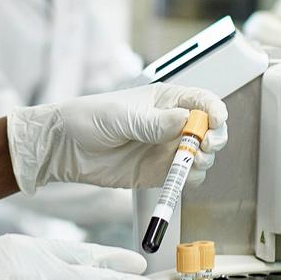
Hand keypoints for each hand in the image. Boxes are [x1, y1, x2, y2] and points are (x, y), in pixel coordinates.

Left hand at [6, 84, 228, 195]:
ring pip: (202, 154)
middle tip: (203, 145)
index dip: (214, 110)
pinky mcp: (159, 171)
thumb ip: (154, 122)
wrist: (65, 148)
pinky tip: (180, 177)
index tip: (215, 121)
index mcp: (165, 100)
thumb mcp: (121, 117)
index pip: (202, 101)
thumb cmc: (88, 119)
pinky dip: (190, 179)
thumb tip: (186, 121)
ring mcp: (166, 148)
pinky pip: (186, 176)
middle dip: (213, 137)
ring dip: (203, 160)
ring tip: (189, 162)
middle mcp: (171, 123)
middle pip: (209, 129)